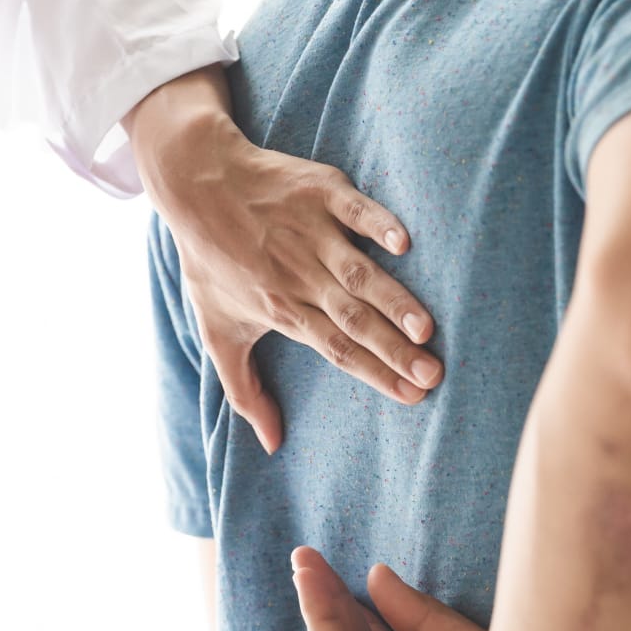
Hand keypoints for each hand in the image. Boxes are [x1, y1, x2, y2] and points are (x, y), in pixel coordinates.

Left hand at [125, 67, 442, 453]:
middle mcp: (299, 276)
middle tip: (434, 375)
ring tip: (425, 328)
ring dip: (392, 300)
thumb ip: (245, 392)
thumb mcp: (216, 333)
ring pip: (357, 273)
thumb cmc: (210, 264)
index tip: (413, 397)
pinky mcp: (318, 192)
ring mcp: (310, 234)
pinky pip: (353, 210)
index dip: (374, 375)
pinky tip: (403, 243)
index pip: (336, 350)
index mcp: (283, 311)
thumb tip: (270, 444)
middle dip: (394, 350)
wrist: (196, 186)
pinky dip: (377, 224)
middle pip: (353, 319)